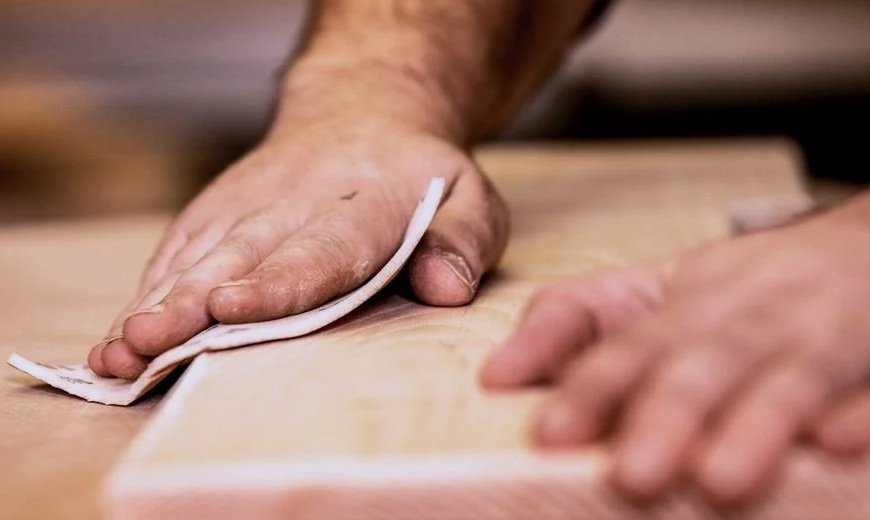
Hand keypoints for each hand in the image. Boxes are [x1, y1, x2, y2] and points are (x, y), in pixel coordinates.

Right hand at [87, 76, 508, 379]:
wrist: (361, 113)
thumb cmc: (419, 177)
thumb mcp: (468, 195)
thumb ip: (464, 239)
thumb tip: (445, 288)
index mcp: (363, 205)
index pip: (318, 249)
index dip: (275, 283)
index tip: (230, 309)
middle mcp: (294, 203)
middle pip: (238, 256)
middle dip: (190, 302)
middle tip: (145, 341)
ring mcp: (248, 206)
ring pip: (197, 256)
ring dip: (155, 304)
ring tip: (117, 352)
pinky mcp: (218, 213)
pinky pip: (178, 253)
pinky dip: (148, 293)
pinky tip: (119, 337)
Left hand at [482, 206, 869, 504]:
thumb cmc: (767, 285)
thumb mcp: (664, 290)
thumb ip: (575, 324)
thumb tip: (494, 377)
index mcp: (698, 297)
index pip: (635, 338)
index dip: (595, 384)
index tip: (551, 432)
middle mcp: (764, 310)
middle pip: (712, 357)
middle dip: (669, 412)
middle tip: (631, 472)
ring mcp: (840, 332)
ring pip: (797, 373)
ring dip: (760, 422)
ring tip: (721, 477)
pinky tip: (845, 442)